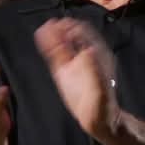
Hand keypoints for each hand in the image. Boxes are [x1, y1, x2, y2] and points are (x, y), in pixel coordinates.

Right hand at [34, 19, 118, 140]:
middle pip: (73, 37)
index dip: (77, 28)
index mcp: (98, 57)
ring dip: (54, 34)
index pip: (88, 36)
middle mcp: (86, 57)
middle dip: (64, 29)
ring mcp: (74, 64)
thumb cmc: (104, 106)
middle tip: (52, 24)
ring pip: (63, 44)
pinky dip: (48, 45)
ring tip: (44, 28)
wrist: (98, 120)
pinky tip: (40, 36)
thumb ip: (95, 70)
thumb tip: (89, 49)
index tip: (67, 25)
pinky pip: (55, 55)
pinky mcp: (64, 72)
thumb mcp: (101, 89)